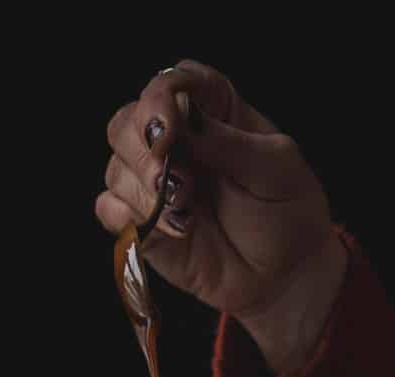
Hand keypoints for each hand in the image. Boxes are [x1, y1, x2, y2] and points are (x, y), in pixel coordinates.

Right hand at [96, 59, 347, 370]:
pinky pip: (108, 209)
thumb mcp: (274, 168)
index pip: (172, 83)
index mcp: (212, 111)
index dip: (160, 98)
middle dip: (144, 151)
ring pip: (115, 167)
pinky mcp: (143, 223)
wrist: (283, 275)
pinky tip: (168, 229)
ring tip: (187, 215)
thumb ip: (229, 143)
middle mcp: (176, 141)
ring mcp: (154, 183)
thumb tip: (185, 123)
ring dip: (144, 191)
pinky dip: (126, 217)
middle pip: (127, 122)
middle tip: (180, 184)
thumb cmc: (286, 212)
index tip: (169, 129)